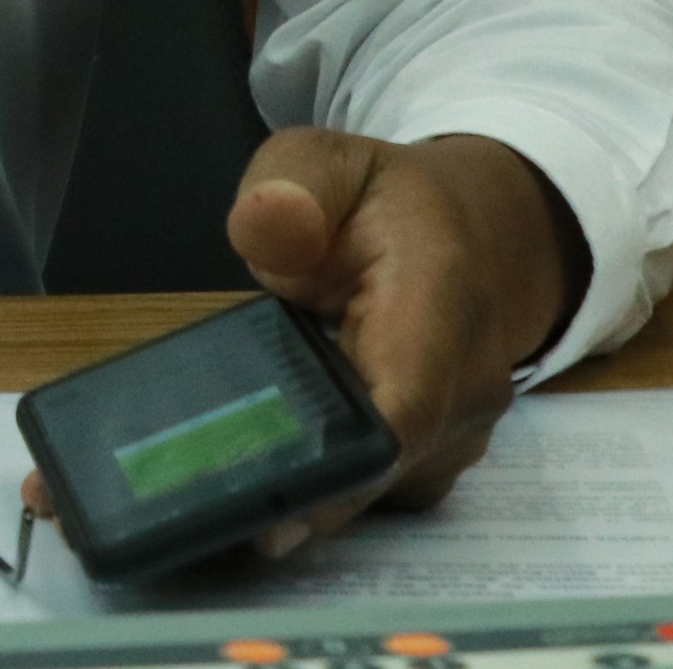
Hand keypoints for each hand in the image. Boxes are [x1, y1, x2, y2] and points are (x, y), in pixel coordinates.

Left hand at [220, 130, 585, 556]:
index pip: (404, 410)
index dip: (339, 470)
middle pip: (377, 470)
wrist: (478, 236)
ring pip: (370, 490)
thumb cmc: (387, 203)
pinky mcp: (434, 463)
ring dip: (297, 489)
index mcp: (441, 304)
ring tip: (211, 472)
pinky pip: (370, 490)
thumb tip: (269, 226)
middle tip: (195, 492)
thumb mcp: (327, 162)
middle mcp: (466, 388)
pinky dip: (315, 485)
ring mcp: (457, 437)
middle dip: (290, 489)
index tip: (267, 510)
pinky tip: (258, 465)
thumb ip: (291, 183)